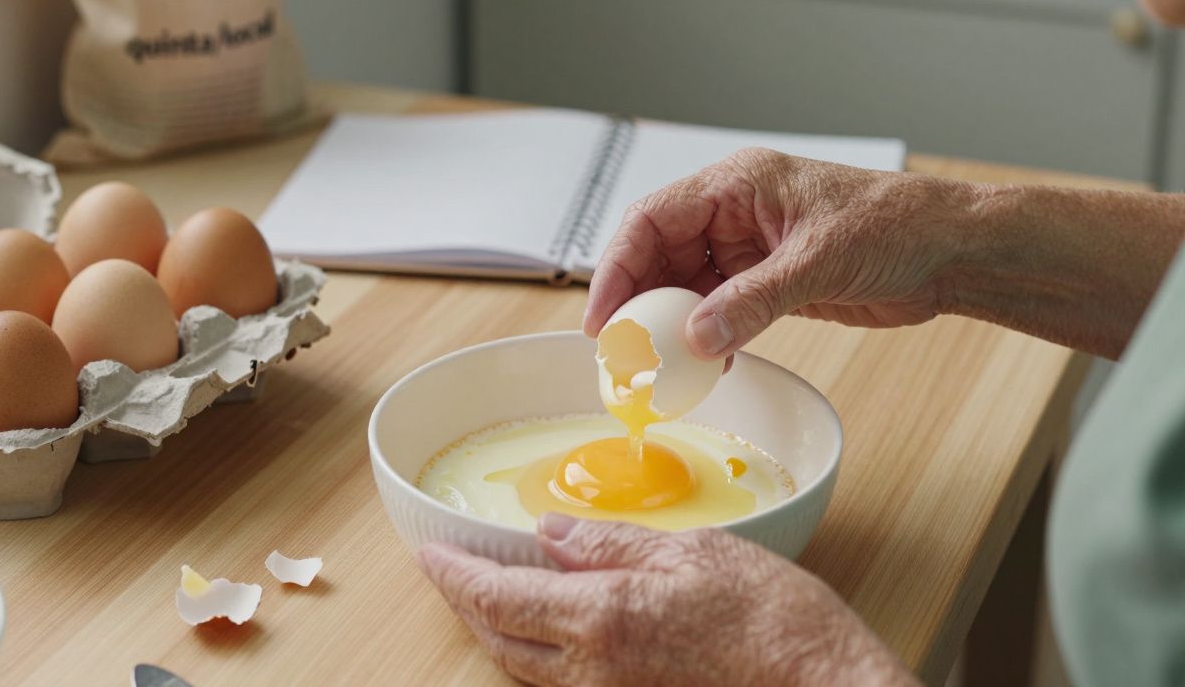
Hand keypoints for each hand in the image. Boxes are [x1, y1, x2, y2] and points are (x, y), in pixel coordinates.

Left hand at [418, 514, 915, 686]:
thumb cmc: (774, 619)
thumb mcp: (694, 552)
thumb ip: (614, 544)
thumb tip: (554, 532)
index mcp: (604, 617)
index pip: (501, 597)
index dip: (455, 576)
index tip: (430, 554)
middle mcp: (596, 668)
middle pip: (501, 640)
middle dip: (466, 604)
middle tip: (450, 571)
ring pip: (527, 666)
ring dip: (498, 628)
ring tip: (490, 592)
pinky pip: (563, 679)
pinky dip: (538, 647)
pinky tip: (550, 623)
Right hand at [583, 148, 978, 357]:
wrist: (952, 252)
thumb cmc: (899, 225)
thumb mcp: (818, 260)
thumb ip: (753, 301)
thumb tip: (696, 338)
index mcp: (737, 184)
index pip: (652, 219)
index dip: (618, 267)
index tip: (604, 317)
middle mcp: (735, 213)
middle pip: (660, 255)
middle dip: (638, 302)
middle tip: (621, 351)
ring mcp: (751, 249)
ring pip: (686, 287)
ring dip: (671, 325)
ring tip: (658, 366)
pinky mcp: (769, 283)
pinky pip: (719, 311)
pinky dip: (707, 338)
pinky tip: (706, 365)